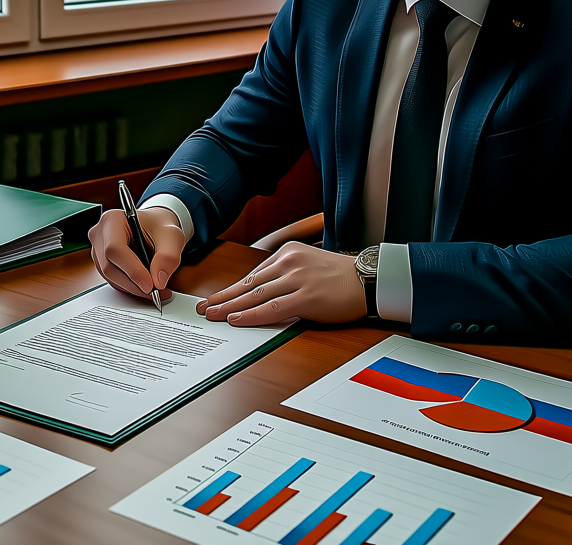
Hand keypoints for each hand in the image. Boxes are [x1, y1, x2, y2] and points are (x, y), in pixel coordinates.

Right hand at [88, 207, 185, 301]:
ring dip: (133, 287)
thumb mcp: (172, 236)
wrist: (153, 227)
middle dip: (134, 283)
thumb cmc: (159, 227)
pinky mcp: (101, 262)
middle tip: (157, 292)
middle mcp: (100, 233)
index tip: (150, 284)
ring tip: (155, 289)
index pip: (114, 249)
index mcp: (113, 219)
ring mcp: (97, 249)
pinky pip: (112, 280)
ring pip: (110, 277)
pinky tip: (145, 285)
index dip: (132, 270)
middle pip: (109, 266)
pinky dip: (130, 287)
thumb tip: (158, 280)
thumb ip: (168, 256)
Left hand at [195, 242, 365, 325]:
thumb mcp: (308, 264)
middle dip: (223, 297)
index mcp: (288, 252)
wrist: (367, 280)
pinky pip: (272, 308)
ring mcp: (297, 279)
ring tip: (213, 314)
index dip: (232, 288)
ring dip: (230, 306)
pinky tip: (236, 319)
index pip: (253, 274)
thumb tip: (260, 292)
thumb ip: (285, 274)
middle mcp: (289, 262)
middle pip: (248, 284)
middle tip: (203, 307)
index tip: (216, 297)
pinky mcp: (306, 297)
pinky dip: (251, 314)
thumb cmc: (339, 276)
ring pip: (255, 295)